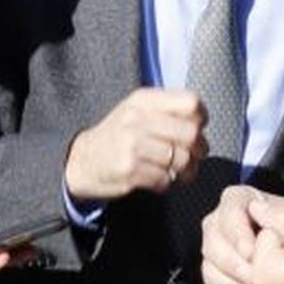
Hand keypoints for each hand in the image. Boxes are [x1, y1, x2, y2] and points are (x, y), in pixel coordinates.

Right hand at [64, 88, 206, 200]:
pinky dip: (166, 183)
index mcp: (143, 100)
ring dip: (186, 170)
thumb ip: (166, 110)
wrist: (82, 160)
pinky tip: (158, 179)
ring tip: (179, 171)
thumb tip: (202, 122)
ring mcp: (132, 145)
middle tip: (195, 156)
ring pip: (181, 159)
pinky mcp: (129, 170)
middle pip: (190, 133)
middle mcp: (137, 118)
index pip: (190, 103)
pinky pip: (165, 179)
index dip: (201, 118)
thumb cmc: (117, 135)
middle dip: (199, 149)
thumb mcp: (136, 111)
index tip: (197, 128)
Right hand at [202, 185, 283, 283]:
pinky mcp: (214, 268)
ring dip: (234, 281)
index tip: (252, 254)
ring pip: (210, 264)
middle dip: (235, 263)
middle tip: (257, 280)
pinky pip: (213, 282)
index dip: (238, 233)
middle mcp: (220, 219)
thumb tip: (262, 212)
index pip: (229, 211)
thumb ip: (283, 213)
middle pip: (213, 240)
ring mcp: (214, 245)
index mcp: (239, 198)